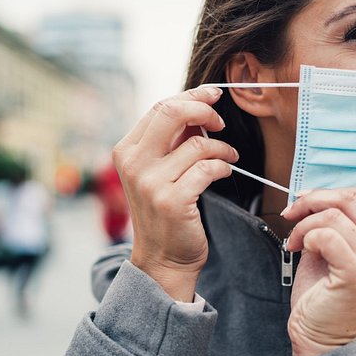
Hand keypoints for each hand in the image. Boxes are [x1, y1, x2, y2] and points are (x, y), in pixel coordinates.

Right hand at [112, 87, 238, 300]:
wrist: (163, 259)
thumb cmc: (166, 213)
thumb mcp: (158, 172)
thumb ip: (171, 141)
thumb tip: (200, 109)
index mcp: (127, 150)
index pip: (160, 107)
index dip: (191, 96)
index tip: (213, 95)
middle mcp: (133, 163)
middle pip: (173, 112)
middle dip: (204, 109)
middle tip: (221, 122)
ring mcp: (151, 182)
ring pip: (197, 143)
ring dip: (222, 148)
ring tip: (229, 157)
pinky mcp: (172, 200)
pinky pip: (208, 168)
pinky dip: (223, 166)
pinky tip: (224, 172)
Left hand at [282, 188, 355, 355]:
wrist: (321, 337)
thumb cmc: (323, 296)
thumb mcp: (330, 249)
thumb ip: (331, 222)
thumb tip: (310, 195)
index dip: (325, 192)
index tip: (301, 202)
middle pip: (350, 198)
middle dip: (312, 202)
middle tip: (291, 216)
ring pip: (334, 216)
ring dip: (304, 225)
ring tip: (295, 243)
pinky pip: (327, 236)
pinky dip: (307, 237)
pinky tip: (301, 251)